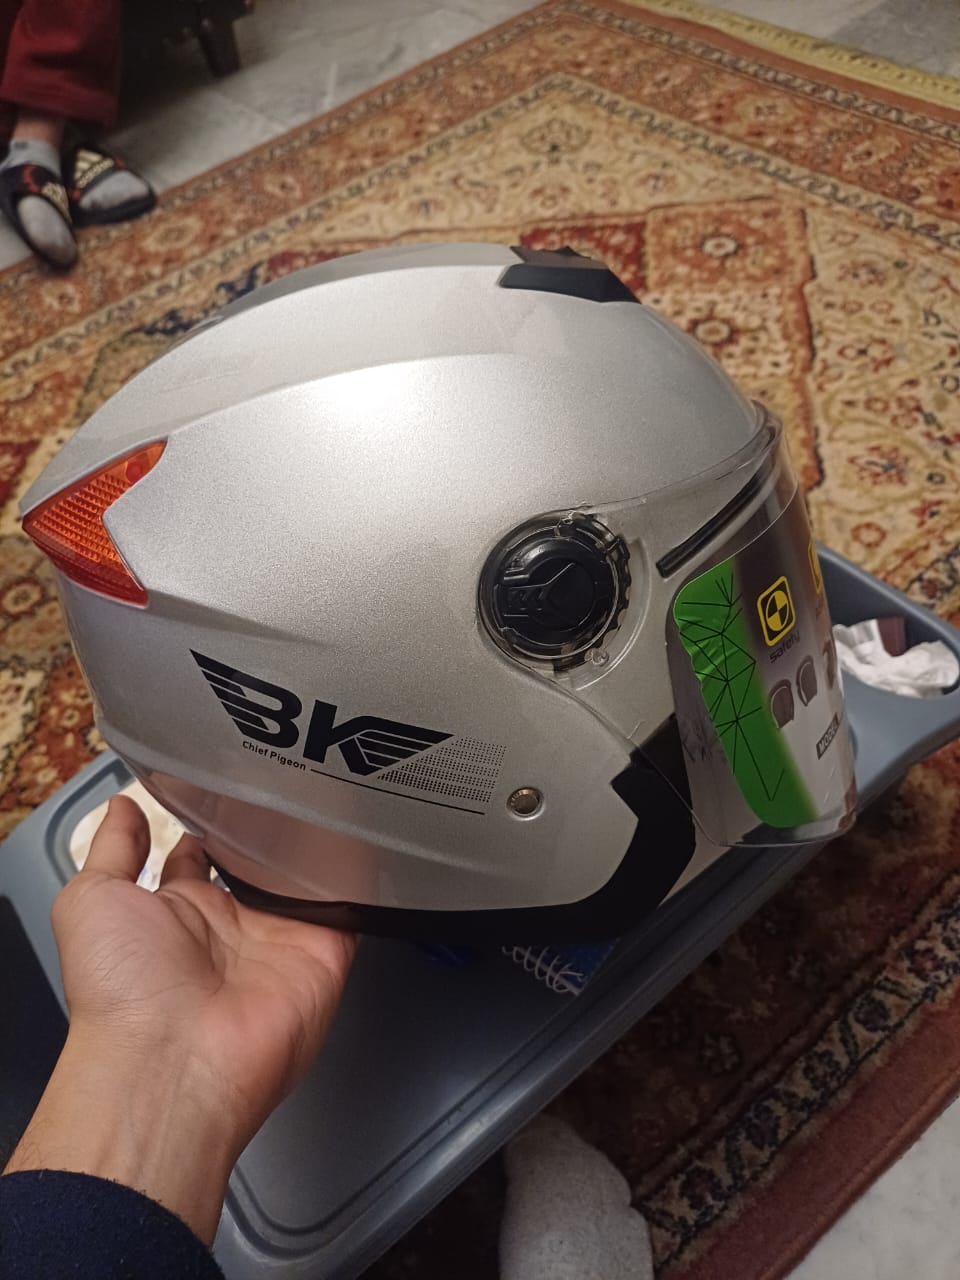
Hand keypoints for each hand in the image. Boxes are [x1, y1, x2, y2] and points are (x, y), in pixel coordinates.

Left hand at [4, 795, 354, 1241]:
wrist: (172, 1060)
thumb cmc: (121, 989)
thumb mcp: (92, 900)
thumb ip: (113, 849)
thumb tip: (124, 805)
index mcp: (177, 913)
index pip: (201, 855)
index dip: (211, 818)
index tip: (225, 779)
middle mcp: (231, 927)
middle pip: (259, 862)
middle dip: (269, 824)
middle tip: (281, 778)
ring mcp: (282, 940)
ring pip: (307, 877)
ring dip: (315, 840)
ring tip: (324, 788)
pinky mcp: (326, 953)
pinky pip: (352, 906)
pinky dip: (358, 876)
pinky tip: (358, 831)